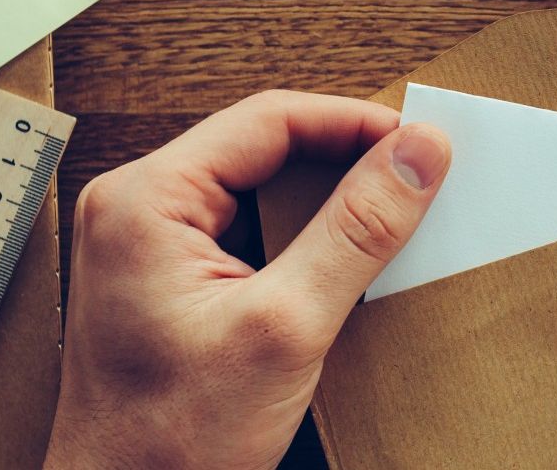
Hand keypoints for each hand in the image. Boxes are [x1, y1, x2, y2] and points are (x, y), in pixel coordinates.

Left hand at [45, 91, 451, 467]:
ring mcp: (145, 245)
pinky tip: (344, 263)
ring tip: (390, 218)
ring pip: (257, 190)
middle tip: (416, 178)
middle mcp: (135, 208)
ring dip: (326, 201)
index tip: (421, 145)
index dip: (354, 123)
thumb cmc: (172, 437)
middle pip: (262, 148)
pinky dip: (300, 239)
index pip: (268, 120)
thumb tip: (417, 155)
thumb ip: (356, 231)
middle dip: (344, 158)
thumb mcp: (286, 326)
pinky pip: (245, 231)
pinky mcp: (165, 281)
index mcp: (146, 199)